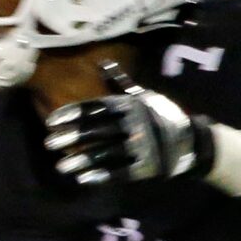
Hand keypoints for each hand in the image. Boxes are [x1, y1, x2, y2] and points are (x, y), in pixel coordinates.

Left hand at [43, 68, 210, 186]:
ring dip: (81, 160)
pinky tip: (83, 179)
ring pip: (106, 153)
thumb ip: (120, 82)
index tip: (51, 122)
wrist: (191, 141)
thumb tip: (102, 62)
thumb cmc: (161, 115)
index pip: (96, 108)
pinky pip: (120, 171)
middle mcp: (135, 123)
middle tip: (49, 144)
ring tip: (61, 167)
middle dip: (72, 137)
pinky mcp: (147, 165)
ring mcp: (141, 145)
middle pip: (98, 130)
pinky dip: (101, 175)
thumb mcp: (143, 95)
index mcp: (131, 105)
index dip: (73, 115)